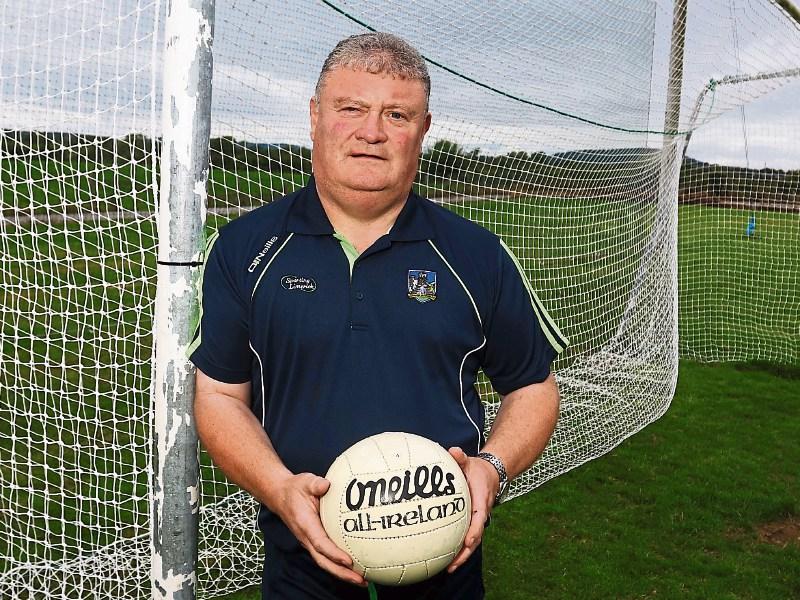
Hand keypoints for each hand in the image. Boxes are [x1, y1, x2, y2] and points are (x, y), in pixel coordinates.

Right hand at [271, 472, 366, 586]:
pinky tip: (355, 567)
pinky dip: (339, 565)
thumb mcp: (305, 481)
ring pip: (325, 562)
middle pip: (324, 561)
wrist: (280, 495)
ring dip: (342, 573)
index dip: (334, 554)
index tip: (348, 560)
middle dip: (342, 573)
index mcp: (305, 525)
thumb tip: (326, 485)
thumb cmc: (295, 489)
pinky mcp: (314, 541)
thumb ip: (316, 484)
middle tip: (361, 580)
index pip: (320, 543)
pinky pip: (327, 557)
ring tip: (363, 580)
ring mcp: (310, 542)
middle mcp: (307, 538)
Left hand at [446, 447, 498, 572]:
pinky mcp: (471, 522)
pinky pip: (464, 536)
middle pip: (476, 537)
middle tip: (452, 566)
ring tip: (447, 568)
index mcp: (482, 500)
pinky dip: (457, 547)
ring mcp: (477, 520)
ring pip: (471, 541)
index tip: (468, 541)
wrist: (490, 473)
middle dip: (466, 553)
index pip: (480, 518)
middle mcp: (481, 513)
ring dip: (461, 555)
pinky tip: (442, 555)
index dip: (474, 530)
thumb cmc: (477, 468)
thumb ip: (461, 457)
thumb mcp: (470, 461)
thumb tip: (453, 451)